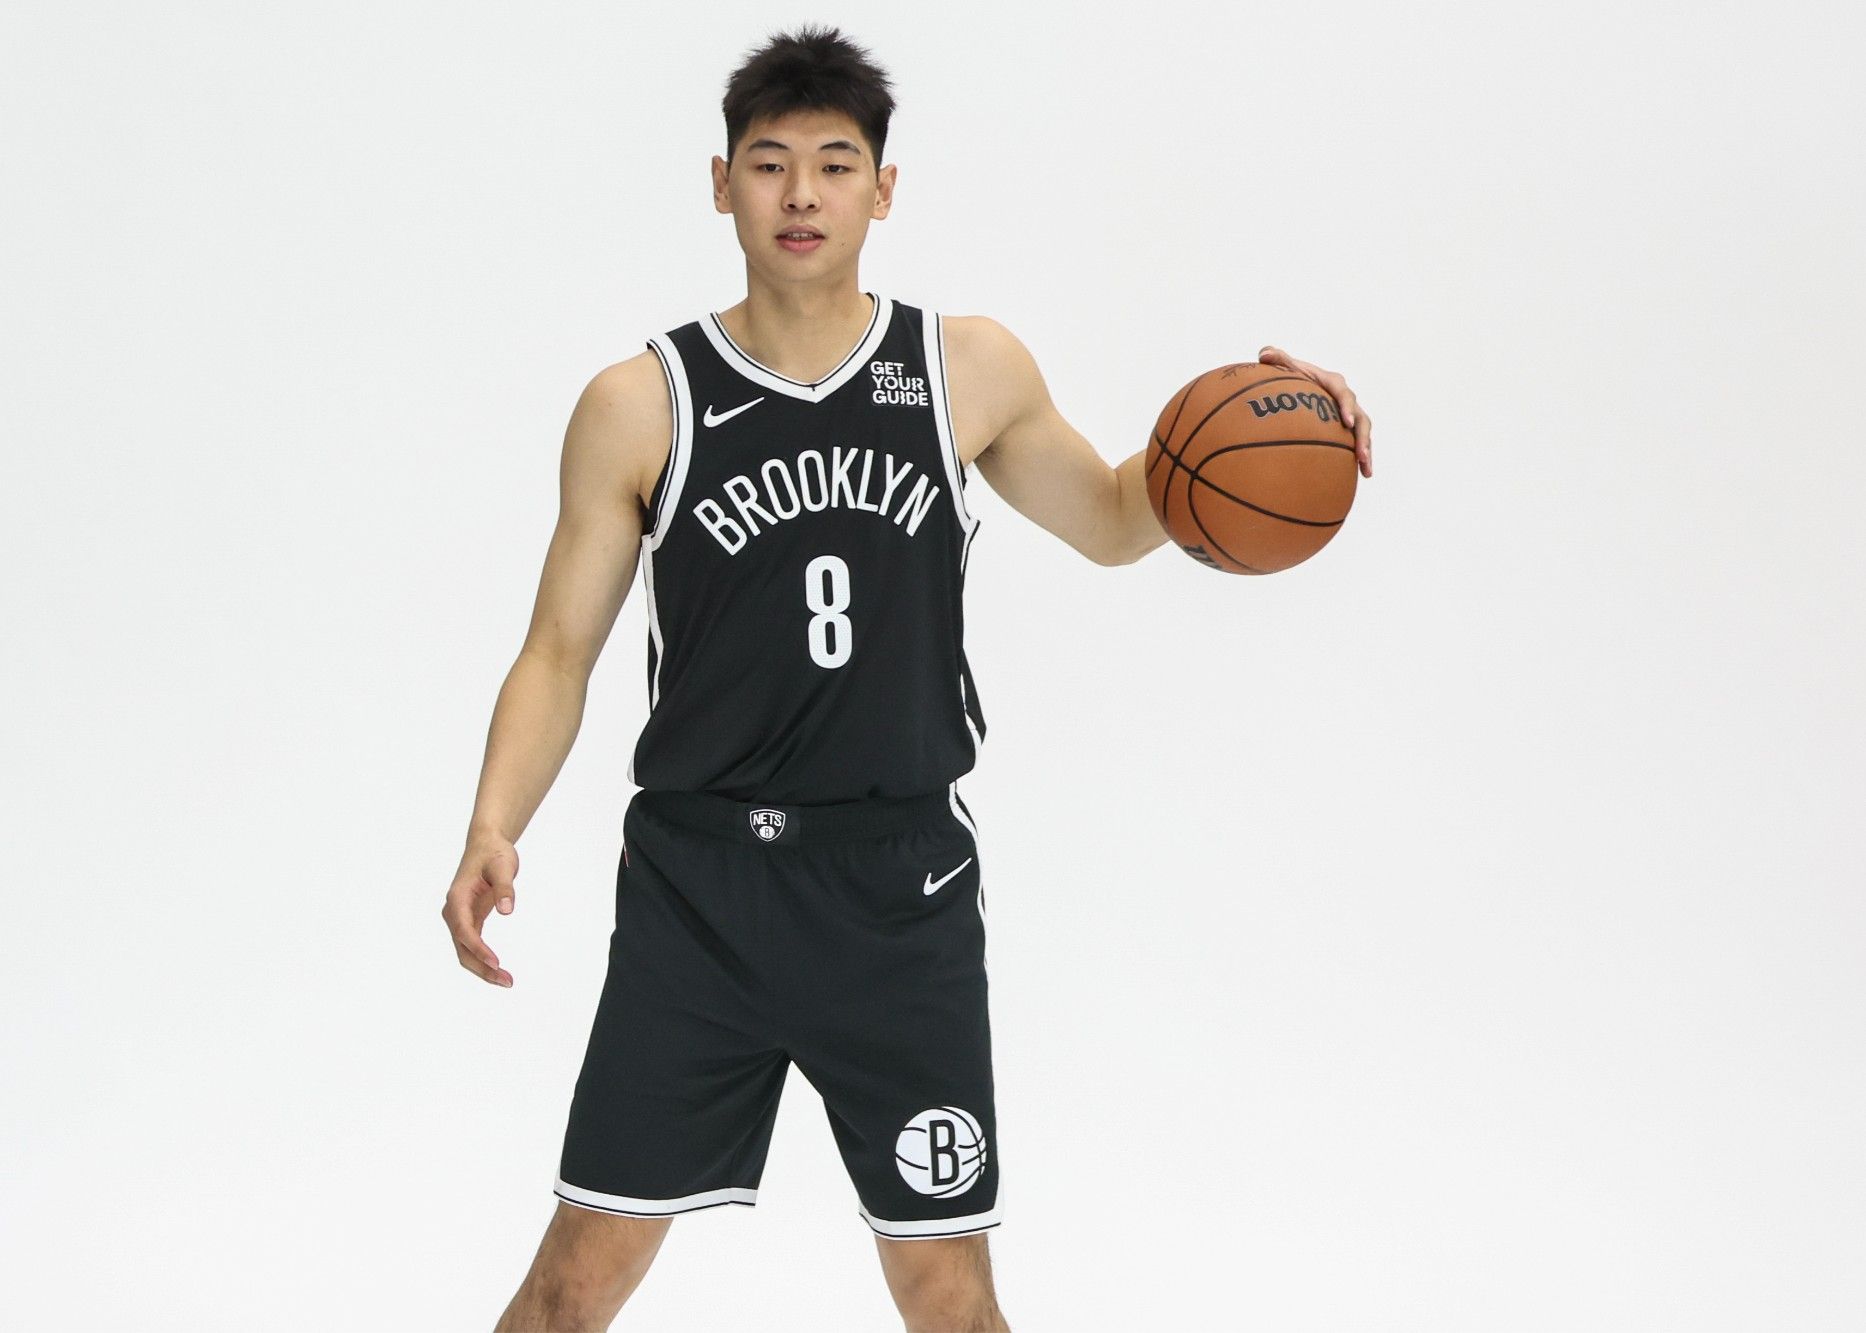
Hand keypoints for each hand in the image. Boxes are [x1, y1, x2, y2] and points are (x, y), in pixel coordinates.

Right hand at [442, 834, 518, 986]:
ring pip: (465, 951)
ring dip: (483, 968)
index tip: (495, 962)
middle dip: (482, 967)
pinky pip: (472, 946)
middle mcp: (454, 912)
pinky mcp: (469, 921)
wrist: (486, 845)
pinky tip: (498, 969)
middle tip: (507, 981)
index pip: (464, 930)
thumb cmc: (494, 853)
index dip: (478, 948)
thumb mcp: (503, 866)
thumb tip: (506, 910)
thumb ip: (504, 888)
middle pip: (462, 948)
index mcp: (458, 898)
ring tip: (507, 981)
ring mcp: (459, 918)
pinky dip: (483, 959)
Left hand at [1259, 346, 1372, 477]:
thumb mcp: (1285, 368)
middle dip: (1363, 437)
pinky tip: (1363, 476)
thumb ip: (1277, 360)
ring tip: (1367, 470)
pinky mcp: (1346, 430)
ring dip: (1366, 451)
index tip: (1346, 422)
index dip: (1347, 408)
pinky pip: (1356, 444)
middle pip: (1360, 419)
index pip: (1344, 395)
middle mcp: (1346, 401)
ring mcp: (1348, 416)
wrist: (1297, 389)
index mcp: (1334, 384)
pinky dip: (1361, 459)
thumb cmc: (1291, 377)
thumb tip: (1264, 354)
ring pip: (1362, 434)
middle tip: (1361, 453)